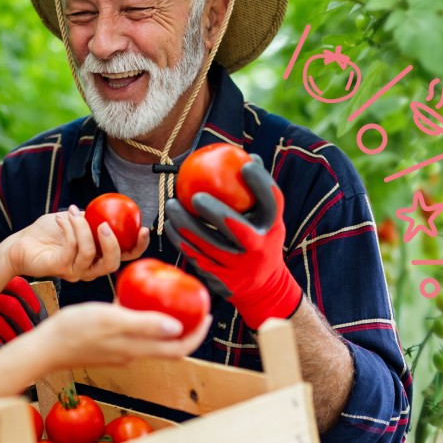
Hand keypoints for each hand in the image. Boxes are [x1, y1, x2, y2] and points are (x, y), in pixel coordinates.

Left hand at [4, 205, 149, 280]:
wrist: (22, 243)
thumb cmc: (51, 232)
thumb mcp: (78, 220)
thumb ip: (95, 217)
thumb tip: (115, 206)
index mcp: (100, 256)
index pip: (126, 257)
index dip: (139, 246)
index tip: (144, 228)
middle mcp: (91, 268)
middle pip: (112, 264)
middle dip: (112, 244)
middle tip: (104, 224)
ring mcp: (75, 271)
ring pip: (90, 253)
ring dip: (82, 228)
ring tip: (71, 212)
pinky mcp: (60, 269)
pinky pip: (72, 248)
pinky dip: (69, 228)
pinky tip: (62, 218)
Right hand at [41, 303, 211, 367]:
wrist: (45, 346)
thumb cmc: (74, 331)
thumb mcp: (111, 320)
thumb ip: (144, 325)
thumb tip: (178, 329)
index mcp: (138, 349)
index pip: (179, 348)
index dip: (197, 334)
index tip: (207, 314)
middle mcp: (134, 353)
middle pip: (171, 344)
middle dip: (188, 328)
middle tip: (196, 307)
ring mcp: (122, 350)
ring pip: (154, 337)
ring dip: (168, 322)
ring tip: (172, 299)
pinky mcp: (111, 344)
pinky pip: (136, 330)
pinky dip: (144, 317)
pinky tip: (137, 297)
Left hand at [164, 156, 302, 328]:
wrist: (264, 288)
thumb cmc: (261, 240)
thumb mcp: (268, 220)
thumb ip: (256, 192)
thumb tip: (246, 155)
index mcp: (273, 229)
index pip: (272, 201)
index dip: (261, 182)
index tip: (245, 163)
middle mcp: (259, 249)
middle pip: (235, 227)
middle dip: (213, 211)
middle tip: (194, 195)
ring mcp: (240, 268)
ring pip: (208, 244)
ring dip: (185, 224)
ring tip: (171, 206)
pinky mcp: (222, 281)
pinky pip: (197, 257)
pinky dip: (181, 240)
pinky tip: (169, 226)